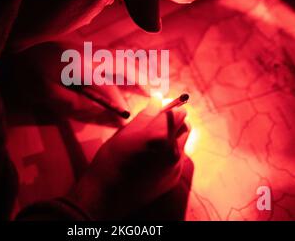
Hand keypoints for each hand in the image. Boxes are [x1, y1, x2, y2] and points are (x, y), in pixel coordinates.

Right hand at [67, 98, 190, 219]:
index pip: (180, 112)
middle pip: (186, 126)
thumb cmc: (111, 159)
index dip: (171, 107)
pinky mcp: (174, 178)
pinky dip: (170, 152)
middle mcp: (174, 150)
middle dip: (175, 120)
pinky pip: (178, 158)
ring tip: (153, 141)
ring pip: (183, 142)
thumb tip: (158, 99)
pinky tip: (152, 157)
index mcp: (160, 135)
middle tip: (157, 122)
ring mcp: (176, 166)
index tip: (160, 107)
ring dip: (173, 136)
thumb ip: (146, 114)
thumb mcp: (126, 132)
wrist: (108, 195)